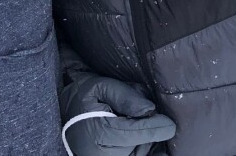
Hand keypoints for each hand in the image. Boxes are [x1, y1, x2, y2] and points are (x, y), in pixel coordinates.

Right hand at [60, 74, 175, 155]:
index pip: (137, 132)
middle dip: (149, 129)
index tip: (171, 125)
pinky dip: (142, 147)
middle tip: (142, 112)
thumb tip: (149, 110)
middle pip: (142, 144)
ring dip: (145, 139)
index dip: (157, 128)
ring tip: (130, 121)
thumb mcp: (101, 86)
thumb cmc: (84, 96)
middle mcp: (104, 154)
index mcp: (101, 132)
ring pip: (141, 152)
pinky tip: (142, 138)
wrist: (65, 113)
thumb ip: (125, 96)